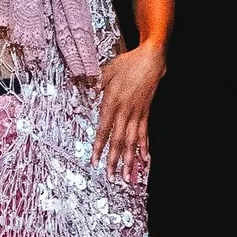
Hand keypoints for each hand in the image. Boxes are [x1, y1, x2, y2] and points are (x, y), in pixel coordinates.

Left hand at [94, 41, 162, 175]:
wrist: (151, 60)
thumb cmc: (127, 63)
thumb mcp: (106, 70)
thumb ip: (95, 84)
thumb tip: (85, 92)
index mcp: (113, 103)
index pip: (104, 130)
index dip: (100, 147)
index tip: (95, 161)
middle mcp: (126, 112)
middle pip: (118, 141)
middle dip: (114, 160)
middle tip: (111, 177)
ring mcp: (137, 114)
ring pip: (132, 141)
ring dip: (129, 160)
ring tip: (127, 176)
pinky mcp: (146, 113)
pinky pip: (144, 133)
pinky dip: (144, 147)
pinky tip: (144, 160)